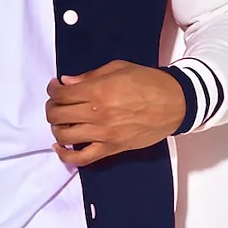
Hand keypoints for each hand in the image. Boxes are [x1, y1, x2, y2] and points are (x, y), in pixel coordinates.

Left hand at [45, 59, 185, 166]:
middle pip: (57, 115)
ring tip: (61, 121)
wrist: (175, 103)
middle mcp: (97, 114)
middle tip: (56, 103)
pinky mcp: (111, 148)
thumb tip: (66, 82)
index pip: (61, 94)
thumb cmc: (148, 82)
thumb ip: (89, 76)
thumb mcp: (118, 68)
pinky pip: (82, 158)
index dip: (52, 89)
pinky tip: (60, 146)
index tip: (55, 87)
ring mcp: (103, 134)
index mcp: (98, 91)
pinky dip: (66, 155)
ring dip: (56, 127)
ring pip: (64, 136)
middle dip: (51, 107)